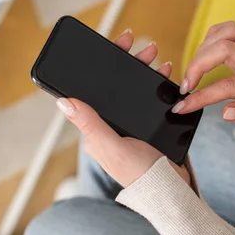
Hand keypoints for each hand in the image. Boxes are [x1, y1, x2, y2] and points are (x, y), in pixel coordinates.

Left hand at [56, 29, 190, 187]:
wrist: (171, 190)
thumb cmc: (140, 174)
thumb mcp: (112, 147)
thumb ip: (90, 124)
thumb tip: (63, 101)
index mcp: (97, 128)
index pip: (94, 89)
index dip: (104, 65)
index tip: (118, 45)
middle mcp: (111, 124)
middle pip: (117, 84)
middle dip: (131, 62)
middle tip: (146, 48)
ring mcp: (130, 124)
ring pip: (135, 88)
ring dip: (147, 71)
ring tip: (160, 61)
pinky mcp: (149, 126)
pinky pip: (151, 99)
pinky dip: (159, 86)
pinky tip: (167, 79)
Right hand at [172, 21, 234, 132]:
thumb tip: (225, 112)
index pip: (228, 85)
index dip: (202, 96)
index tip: (183, 106)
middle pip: (222, 48)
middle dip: (196, 66)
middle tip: (185, 88)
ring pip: (223, 34)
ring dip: (202, 50)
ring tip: (193, 74)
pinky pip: (226, 31)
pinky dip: (210, 40)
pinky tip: (203, 57)